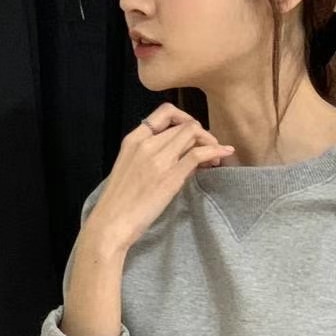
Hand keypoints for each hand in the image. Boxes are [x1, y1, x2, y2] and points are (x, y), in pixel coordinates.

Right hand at [87, 103, 234, 250]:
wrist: (111, 223)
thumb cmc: (119, 203)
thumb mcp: (131, 170)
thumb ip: (152, 157)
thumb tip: (183, 157)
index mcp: (133, 139)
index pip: (165, 113)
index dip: (185, 118)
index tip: (192, 134)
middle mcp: (147, 143)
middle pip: (184, 125)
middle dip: (202, 134)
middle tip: (209, 150)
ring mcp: (159, 158)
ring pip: (193, 134)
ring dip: (210, 143)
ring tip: (215, 158)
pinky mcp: (171, 176)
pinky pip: (198, 154)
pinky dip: (215, 151)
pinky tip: (224, 154)